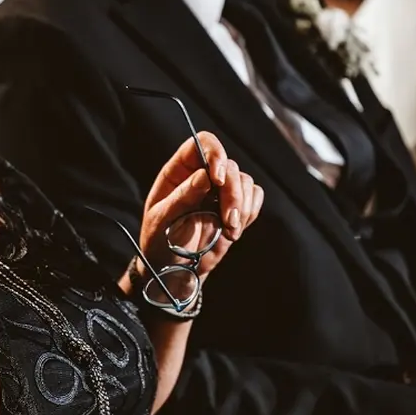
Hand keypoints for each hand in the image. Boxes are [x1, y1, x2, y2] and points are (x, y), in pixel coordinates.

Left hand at [140, 132, 262, 279]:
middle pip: (230, 166)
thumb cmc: (160, 243)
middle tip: (227, 220)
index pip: (202, 144)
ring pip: (245, 181)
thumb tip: (204, 176)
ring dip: (242, 207)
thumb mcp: (162, 220)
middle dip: (233, 193)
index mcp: (178, 172)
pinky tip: (233, 230)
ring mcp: (220, 191)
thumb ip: (182, 197)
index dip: (215, 154)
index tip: (218, 179)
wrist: (176, 270)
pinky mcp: (235, 206)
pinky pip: (255, 197)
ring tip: (229, 231)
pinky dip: (250, 212)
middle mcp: (201, 175)